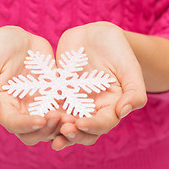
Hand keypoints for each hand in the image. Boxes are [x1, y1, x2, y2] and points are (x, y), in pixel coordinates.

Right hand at [0, 26, 62, 144]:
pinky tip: (83, 110)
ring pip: (51, 129)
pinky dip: (73, 116)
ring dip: (62, 127)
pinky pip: (65, 113)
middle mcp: (20, 113)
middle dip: (48, 130)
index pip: (13, 124)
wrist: (17, 40)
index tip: (41, 119)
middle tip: (61, 118)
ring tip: (73, 117)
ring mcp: (39, 108)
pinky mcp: (54, 100)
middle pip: (34, 134)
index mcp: (2, 107)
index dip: (27, 125)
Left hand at [51, 21, 146, 149]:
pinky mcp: (58, 95)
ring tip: (47, 131)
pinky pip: (49, 108)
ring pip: (65, 124)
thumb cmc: (118, 49)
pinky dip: (43, 115)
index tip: (81, 123)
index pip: (104, 123)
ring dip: (56, 130)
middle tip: (63, 131)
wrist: (96, 35)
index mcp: (112, 106)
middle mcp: (93, 110)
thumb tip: (124, 111)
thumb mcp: (129, 66)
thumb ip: (134, 90)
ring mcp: (74, 104)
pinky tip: (34, 116)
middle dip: (74, 134)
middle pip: (84, 131)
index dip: (94, 126)